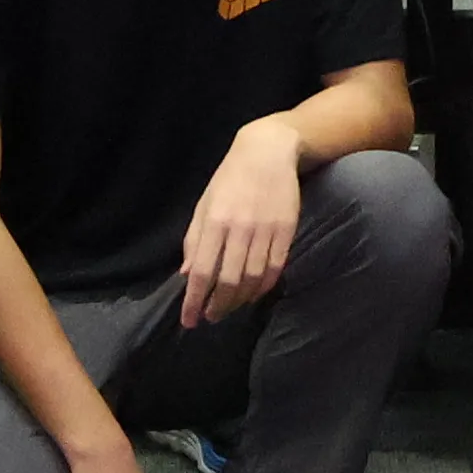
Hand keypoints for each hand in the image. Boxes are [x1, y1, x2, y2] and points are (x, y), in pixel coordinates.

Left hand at [175, 122, 304, 326]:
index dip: (194, 300)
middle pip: (229, 280)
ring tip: (230, 307)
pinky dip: (263, 287)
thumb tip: (186, 274)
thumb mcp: (204, 204)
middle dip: (218, 306)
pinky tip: (253, 293)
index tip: (189, 321)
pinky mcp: (286, 231)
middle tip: (211, 317)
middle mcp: (240, 228)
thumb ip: (194, 240)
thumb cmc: (229, 178)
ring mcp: (266, 230)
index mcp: (215, 221)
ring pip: (253, 279)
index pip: (202, 271)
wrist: (269, 152)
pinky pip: (275, 268)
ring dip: (240, 300)